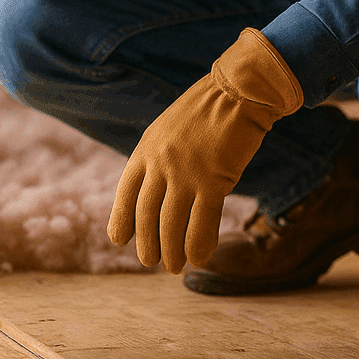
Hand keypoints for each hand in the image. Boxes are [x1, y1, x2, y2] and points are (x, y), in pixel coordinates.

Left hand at [108, 28, 303, 273]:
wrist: (239, 90)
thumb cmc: (210, 109)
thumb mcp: (170, 128)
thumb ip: (160, 155)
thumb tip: (157, 187)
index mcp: (146, 148)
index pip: (126, 192)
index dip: (121, 219)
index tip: (118, 239)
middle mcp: (160, 163)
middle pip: (146, 215)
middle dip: (147, 243)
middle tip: (150, 261)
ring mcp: (185, 173)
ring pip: (171, 224)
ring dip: (172, 251)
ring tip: (174, 267)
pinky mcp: (213, 181)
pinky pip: (201, 222)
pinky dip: (198, 245)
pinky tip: (199, 259)